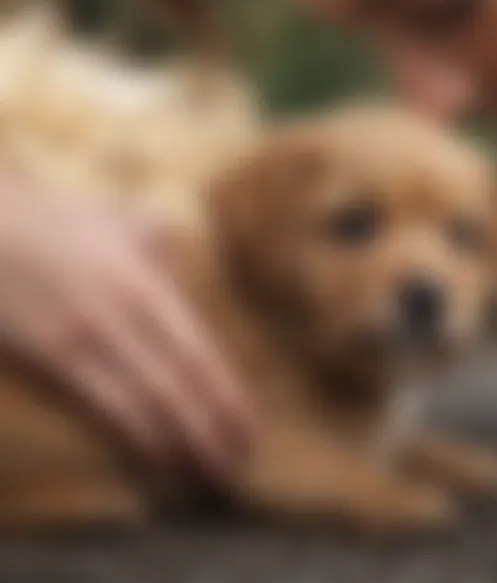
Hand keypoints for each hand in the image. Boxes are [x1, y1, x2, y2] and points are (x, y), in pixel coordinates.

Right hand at [0, 177, 253, 484]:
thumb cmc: (54, 222)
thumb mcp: (119, 222)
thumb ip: (158, 248)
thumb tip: (179, 274)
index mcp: (147, 284)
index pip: (200, 353)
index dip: (227, 395)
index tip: (247, 428)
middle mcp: (124, 314)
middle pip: (180, 384)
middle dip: (211, 429)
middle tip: (235, 464)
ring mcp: (84, 339)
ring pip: (145, 404)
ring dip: (178, 446)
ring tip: (203, 474)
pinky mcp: (48, 360)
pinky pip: (99, 409)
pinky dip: (132, 440)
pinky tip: (151, 461)